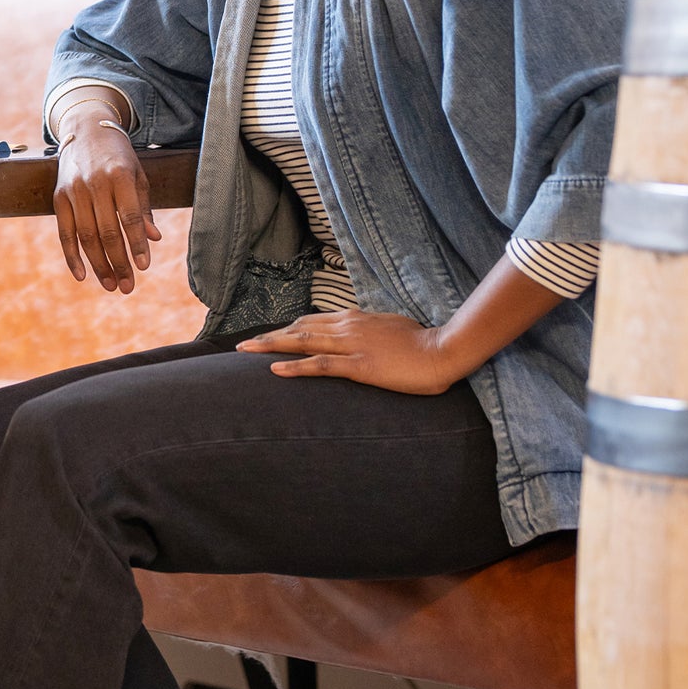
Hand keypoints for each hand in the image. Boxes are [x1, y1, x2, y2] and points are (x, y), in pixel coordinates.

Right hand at [53, 104, 159, 293]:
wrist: (85, 130)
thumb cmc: (118, 156)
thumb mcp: (138, 175)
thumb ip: (144, 208)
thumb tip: (153, 239)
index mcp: (119, 175)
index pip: (129, 217)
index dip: (136, 244)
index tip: (143, 266)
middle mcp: (94, 183)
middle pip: (107, 231)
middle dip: (118, 262)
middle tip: (128, 286)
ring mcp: (73, 191)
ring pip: (86, 236)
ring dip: (98, 265)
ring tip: (111, 285)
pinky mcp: (58, 197)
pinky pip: (64, 233)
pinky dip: (72, 256)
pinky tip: (82, 275)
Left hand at [236, 310, 458, 393]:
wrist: (444, 350)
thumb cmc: (423, 342)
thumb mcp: (391, 328)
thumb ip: (369, 330)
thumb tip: (358, 336)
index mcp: (356, 318)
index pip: (312, 321)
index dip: (287, 329)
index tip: (268, 336)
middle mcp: (348, 326)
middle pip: (298, 329)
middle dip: (268, 337)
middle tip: (243, 347)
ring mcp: (352, 345)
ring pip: (302, 342)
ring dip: (270, 347)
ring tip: (245, 353)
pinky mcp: (359, 365)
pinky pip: (320, 365)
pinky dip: (294, 367)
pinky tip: (274, 370)